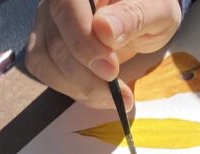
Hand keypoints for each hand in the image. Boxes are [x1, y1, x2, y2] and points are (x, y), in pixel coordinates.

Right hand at [26, 0, 182, 109]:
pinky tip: (96, 93)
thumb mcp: (156, 10)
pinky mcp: (43, 44)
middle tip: (118, 92)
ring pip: (45, 60)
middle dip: (85, 75)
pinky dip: (70, 88)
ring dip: (78, 87)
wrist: (142, 17)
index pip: (67, 7)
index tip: (110, 70)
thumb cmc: (150, 9)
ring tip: (112, 97)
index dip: (84, 43)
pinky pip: (44, 71)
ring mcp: (46, 21)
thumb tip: (104, 29)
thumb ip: (133, 17)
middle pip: (55, 41)